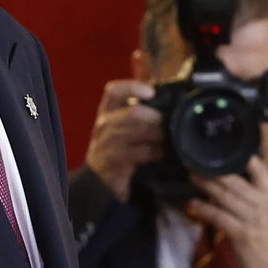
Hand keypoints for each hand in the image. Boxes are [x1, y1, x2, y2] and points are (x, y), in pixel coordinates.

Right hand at [84, 79, 162, 202]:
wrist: (99, 180)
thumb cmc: (114, 147)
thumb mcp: (119, 125)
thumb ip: (135, 111)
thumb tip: (163, 93)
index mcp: (106, 111)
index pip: (114, 91)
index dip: (133, 87)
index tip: (151, 92)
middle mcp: (105, 124)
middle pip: (134, 113)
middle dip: (156, 117)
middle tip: (168, 123)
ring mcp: (109, 143)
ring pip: (141, 132)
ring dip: (159, 136)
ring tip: (168, 140)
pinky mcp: (116, 161)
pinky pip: (142, 152)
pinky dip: (156, 152)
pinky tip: (161, 154)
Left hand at [188, 156, 267, 267]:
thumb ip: (259, 197)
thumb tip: (233, 183)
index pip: (262, 169)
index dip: (243, 156)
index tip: (223, 148)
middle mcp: (266, 205)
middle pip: (236, 181)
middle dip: (214, 170)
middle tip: (197, 162)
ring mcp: (253, 219)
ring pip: (225, 196)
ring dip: (206, 185)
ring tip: (192, 177)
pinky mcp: (241, 234)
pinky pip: (218, 216)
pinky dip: (203, 209)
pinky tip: (193, 204)